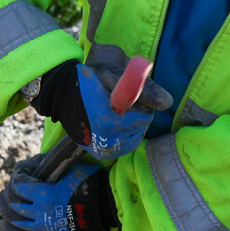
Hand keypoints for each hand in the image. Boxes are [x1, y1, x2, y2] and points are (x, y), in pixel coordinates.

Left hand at [0, 157, 116, 230]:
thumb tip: (39, 158)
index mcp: (43, 194)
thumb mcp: (71, 168)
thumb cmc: (90, 184)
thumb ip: (53, 165)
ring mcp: (44, 228)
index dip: (17, 179)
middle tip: (5, 192)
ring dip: (7, 214)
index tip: (19, 176)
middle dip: (7, 197)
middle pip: (14, 204)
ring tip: (2, 208)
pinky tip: (5, 226)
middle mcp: (39, 212)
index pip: (18, 186)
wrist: (105, 209)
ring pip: (17, 222)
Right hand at [32, 60, 174, 160]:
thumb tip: (168, 103)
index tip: (127, 96)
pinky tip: (114, 124)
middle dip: (137, 115)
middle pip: (140, 129)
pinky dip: (124, 136)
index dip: (140, 104)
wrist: (61, 94)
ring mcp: (102, 150)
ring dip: (131, 126)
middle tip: (120, 104)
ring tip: (116, 113)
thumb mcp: (115, 77)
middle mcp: (106, 141)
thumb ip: (143, 89)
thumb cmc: (89, 80)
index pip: (144, 118)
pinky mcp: (99, 153)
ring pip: (134, 139)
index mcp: (109, 122)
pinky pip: (123, 147)